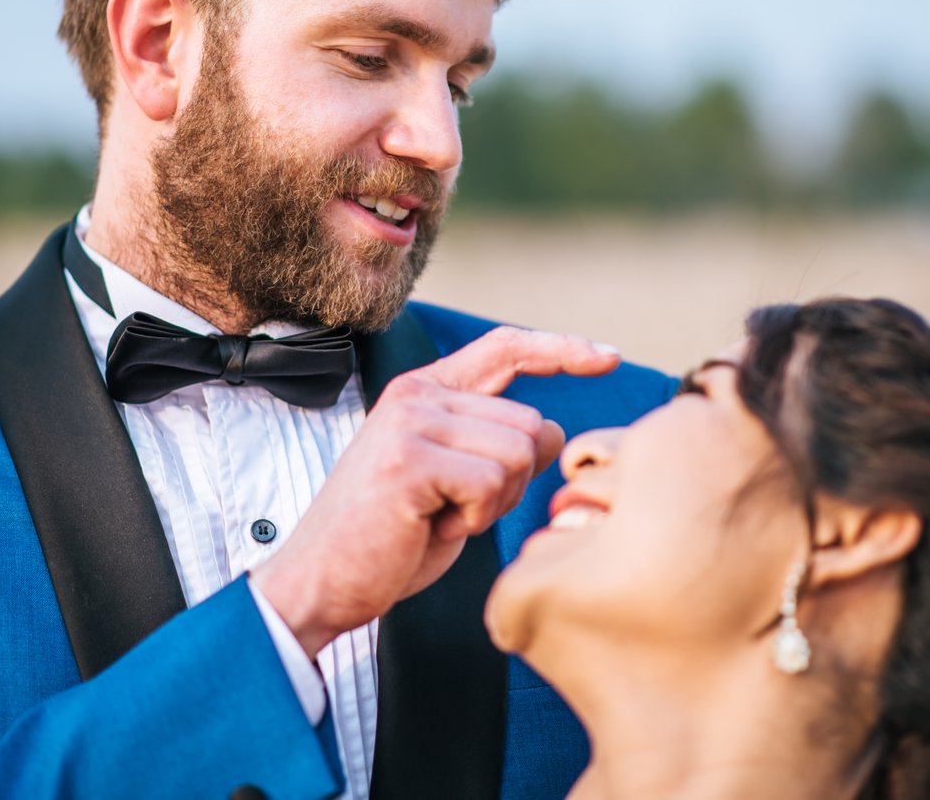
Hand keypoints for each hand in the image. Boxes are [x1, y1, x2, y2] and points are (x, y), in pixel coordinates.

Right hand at [250, 326, 619, 656]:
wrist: (321, 583)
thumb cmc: (391, 540)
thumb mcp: (452, 481)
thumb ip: (494, 444)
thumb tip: (556, 429)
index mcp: (425, 390)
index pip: (506, 347)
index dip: (561, 347)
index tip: (608, 356)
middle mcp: (418, 395)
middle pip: (530, 424)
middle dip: (514, 482)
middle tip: (456, 511)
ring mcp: (412, 423)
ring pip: (518, 454)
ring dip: (494, 503)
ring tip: (440, 518)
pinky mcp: (410, 460)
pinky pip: (492, 483)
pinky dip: (474, 519)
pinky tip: (431, 528)